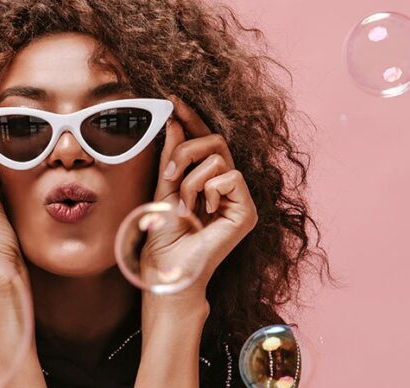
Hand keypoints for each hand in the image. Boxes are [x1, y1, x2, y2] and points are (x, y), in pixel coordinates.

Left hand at [146, 93, 259, 296]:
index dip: (192, 119)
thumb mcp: (163, 188)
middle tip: (171, 173)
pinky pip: (230, 177)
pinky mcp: (247, 211)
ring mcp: (238, 199)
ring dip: (191, 180)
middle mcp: (226, 187)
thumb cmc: (162, 236)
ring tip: (184, 207)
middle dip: (187, 150)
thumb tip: (176, 122)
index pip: (205, 141)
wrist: (166, 266)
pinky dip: (208, 191)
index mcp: (207, 180)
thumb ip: (172, 157)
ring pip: (218, 158)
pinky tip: (203, 214)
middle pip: (215, 141)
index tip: (173, 100)